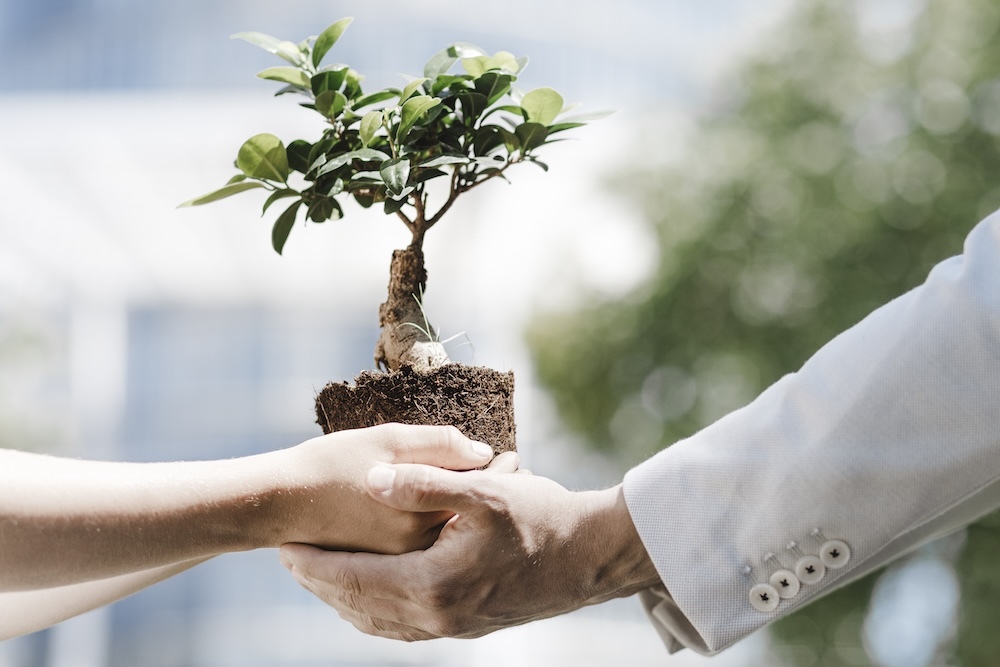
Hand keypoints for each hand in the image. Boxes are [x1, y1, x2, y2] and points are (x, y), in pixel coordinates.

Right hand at [262, 423, 494, 554]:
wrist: (277, 503)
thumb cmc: (329, 465)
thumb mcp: (386, 439)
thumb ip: (437, 445)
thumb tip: (481, 451)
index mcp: (421, 517)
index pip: (478, 494)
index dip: (500, 475)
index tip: (513, 460)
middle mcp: (416, 549)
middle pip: (470, 523)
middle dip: (494, 497)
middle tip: (511, 471)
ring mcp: (401, 564)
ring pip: (453, 542)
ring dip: (471, 521)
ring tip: (485, 492)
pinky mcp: (386, 569)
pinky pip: (430, 556)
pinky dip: (444, 539)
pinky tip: (446, 520)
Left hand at [279, 463, 661, 639]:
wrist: (591, 558)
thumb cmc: (543, 518)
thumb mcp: (486, 490)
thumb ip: (425, 483)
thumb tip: (372, 480)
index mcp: (433, 584)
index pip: (354, 579)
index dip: (315, 564)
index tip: (283, 547)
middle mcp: (436, 616)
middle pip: (358, 605)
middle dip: (321, 582)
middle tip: (290, 560)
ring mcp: (452, 627)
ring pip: (378, 621)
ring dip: (345, 599)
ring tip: (320, 575)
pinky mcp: (466, 626)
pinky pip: (403, 627)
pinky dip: (375, 611)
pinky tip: (373, 594)